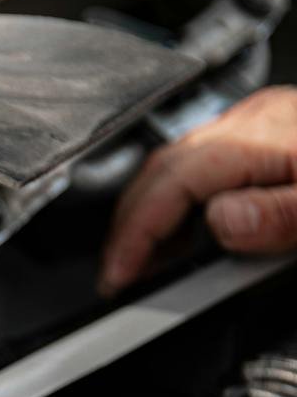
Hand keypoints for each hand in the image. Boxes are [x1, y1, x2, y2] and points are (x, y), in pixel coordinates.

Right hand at [100, 85, 296, 294]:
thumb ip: (279, 214)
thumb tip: (218, 222)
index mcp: (261, 135)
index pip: (170, 183)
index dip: (134, 233)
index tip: (118, 275)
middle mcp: (253, 121)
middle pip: (161, 170)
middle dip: (129, 226)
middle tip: (118, 274)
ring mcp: (258, 122)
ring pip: (177, 165)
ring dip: (152, 215)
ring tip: (147, 263)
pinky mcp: (267, 131)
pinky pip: (203, 165)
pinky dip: (182, 202)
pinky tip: (189, 234)